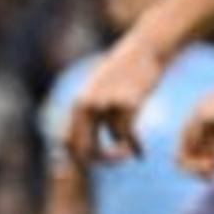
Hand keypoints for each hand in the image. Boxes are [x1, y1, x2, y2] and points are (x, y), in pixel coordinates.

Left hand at [62, 36, 166, 165]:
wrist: (144, 50)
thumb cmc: (123, 72)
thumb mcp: (99, 90)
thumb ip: (88, 113)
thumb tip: (73, 142)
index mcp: (78, 104)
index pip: (68, 143)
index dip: (80, 160)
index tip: (96, 164)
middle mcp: (88, 105)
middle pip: (85, 148)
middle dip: (100, 161)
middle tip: (114, 162)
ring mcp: (107, 104)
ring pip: (112, 143)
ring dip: (122, 152)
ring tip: (133, 152)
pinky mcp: (128, 103)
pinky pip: (128, 136)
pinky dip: (135, 148)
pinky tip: (140, 154)